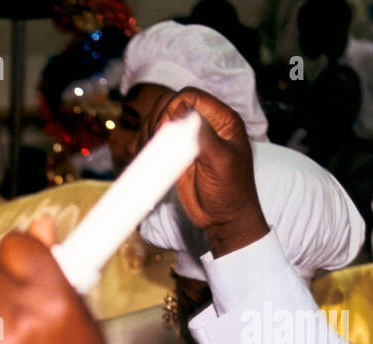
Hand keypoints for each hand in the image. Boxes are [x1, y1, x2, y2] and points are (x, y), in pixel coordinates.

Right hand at [140, 87, 267, 257]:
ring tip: (145, 150)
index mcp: (222, 120)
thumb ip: (202, 132)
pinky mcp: (176, 155)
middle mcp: (205, 125)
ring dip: (148, 132)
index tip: (166, 128)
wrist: (224, 218)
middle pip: (171, 104)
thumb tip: (180, 106)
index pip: (192, 96)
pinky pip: (156, 141)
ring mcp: (188, 140)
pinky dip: (145, 146)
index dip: (173, 106)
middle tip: (154, 140)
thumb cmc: (230, 191)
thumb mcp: (220, 160)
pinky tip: (142, 155)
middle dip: (157, 118)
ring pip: (160, 121)